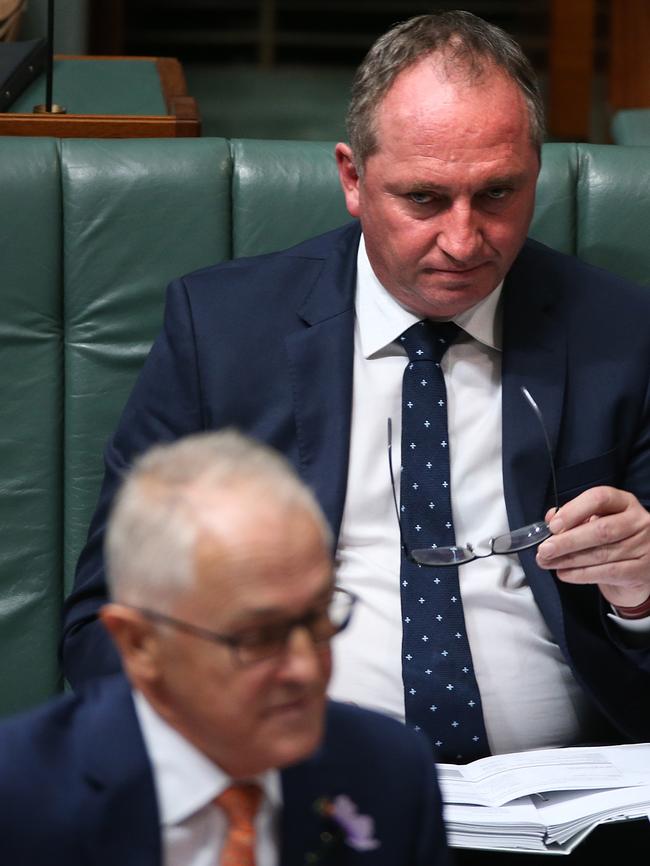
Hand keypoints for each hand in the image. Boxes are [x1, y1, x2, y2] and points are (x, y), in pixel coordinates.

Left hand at [536, 486, 649, 607]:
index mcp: (624, 503)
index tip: (553, 525)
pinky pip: (606, 573)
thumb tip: (551, 518)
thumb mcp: (597, 521)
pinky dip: (581, 574)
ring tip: (547, 562)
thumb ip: (575, 516)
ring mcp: (643, 547)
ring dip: (569, 560)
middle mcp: (638, 522)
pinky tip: (564, 573)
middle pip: (601, 530)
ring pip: (601, 554)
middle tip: (545, 549)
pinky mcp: (640, 571)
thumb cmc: (614, 539)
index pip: (600, 498)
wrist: (641, 566)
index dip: (573, 510)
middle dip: (568, 541)